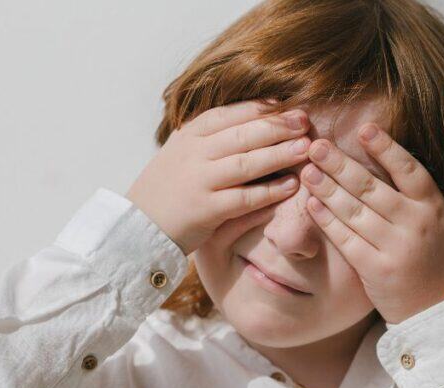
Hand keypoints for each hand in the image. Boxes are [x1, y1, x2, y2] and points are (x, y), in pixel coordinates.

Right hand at [126, 100, 309, 255]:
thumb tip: (250, 118)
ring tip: (306, 148)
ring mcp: (199, 181)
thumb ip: (208, 137)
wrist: (137, 227)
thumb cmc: (166, 190)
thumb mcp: (181, 153)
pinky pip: (245, 198)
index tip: (287, 105)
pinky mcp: (206, 210)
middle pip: (243, 134)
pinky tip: (291, 186)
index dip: (261, 108)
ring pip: (247, 163)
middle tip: (304, 122)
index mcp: (189, 136)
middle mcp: (194, 154)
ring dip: (280, 154)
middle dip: (278, 126)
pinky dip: (270, 191)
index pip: (229, 114)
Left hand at [300, 124, 443, 323]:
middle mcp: (415, 224)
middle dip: (341, 164)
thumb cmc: (442, 261)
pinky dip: (327, 221)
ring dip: (327, 189)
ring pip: (355, 212)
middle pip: (372, 188)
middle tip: (317, 145)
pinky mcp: (375, 270)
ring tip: (308, 170)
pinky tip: (311, 204)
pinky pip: (346, 240)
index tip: (364, 128)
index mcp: (433, 207)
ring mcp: (394, 248)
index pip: (409, 170)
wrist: (435, 312)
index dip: (386, 148)